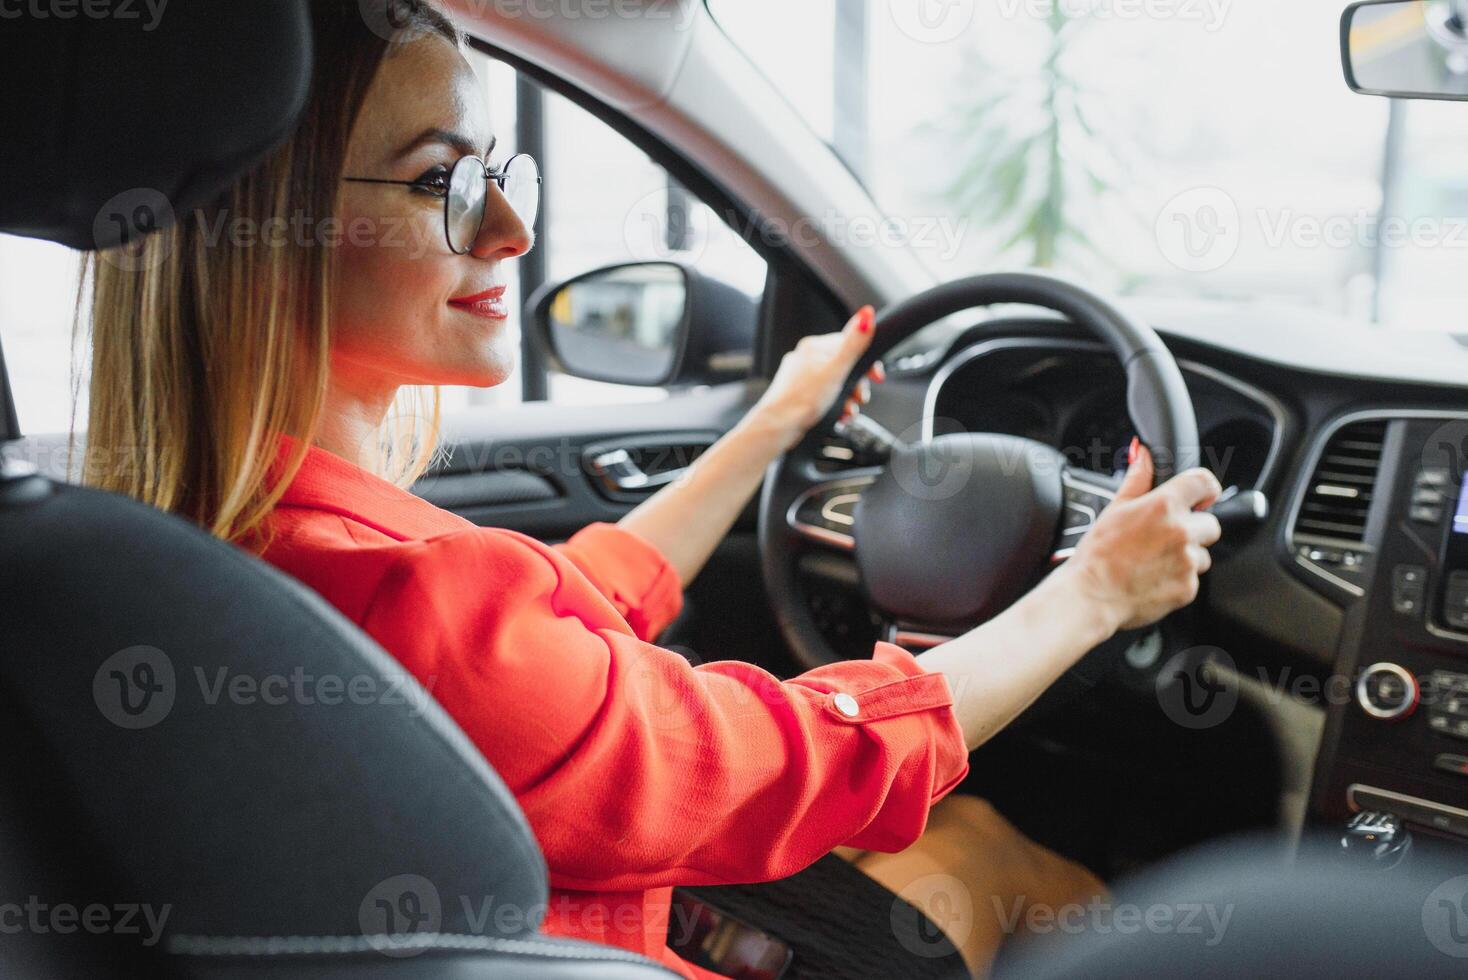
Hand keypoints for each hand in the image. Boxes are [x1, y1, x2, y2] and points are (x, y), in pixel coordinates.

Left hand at [749, 306, 886, 450]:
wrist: (777, 426)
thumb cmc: (802, 400)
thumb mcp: (836, 370)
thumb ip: (853, 344)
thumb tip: (866, 315)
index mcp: (814, 347)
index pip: (849, 344)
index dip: (866, 362)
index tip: (876, 377)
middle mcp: (806, 358)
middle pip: (844, 366)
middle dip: (857, 385)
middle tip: (859, 398)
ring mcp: (801, 377)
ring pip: (835, 383)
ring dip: (848, 399)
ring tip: (849, 411)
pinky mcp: (799, 394)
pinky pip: (825, 396)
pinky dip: (835, 406)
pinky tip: (838, 416)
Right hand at [1061, 440, 1222, 631]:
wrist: (1091, 596)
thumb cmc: (1097, 555)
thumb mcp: (1114, 509)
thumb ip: (1137, 479)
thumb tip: (1143, 454)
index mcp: (1163, 506)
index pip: (1204, 483)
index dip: (1205, 489)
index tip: (1203, 498)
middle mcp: (1181, 531)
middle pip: (1210, 523)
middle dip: (1193, 529)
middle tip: (1163, 539)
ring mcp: (1187, 561)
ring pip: (1202, 554)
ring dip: (1187, 556)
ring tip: (1154, 561)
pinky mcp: (1188, 588)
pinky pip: (1193, 579)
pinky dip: (1178, 579)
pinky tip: (1153, 578)